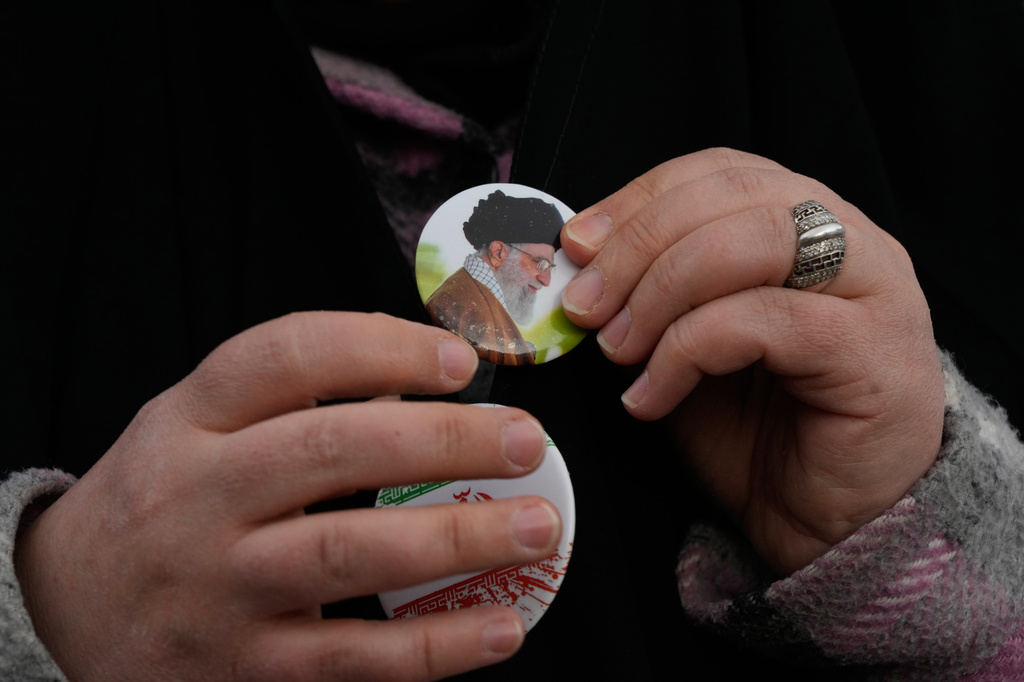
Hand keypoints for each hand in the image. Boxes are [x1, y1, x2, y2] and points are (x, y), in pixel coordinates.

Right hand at [15, 312, 558, 680]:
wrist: (65, 603)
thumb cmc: (163, 497)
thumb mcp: (196, 425)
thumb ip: (289, 396)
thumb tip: (414, 375)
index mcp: (189, 418)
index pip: (285, 358)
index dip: (381, 348)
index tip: (462, 362)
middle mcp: (197, 496)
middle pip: (327, 450)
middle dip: (442, 440)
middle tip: (527, 441)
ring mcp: (217, 587)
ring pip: (346, 554)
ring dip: (456, 539)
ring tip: (539, 528)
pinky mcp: (239, 668)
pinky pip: (349, 660)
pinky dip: (432, 645)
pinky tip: (500, 624)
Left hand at [558, 148, 943, 573]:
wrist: (821, 522)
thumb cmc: (756, 430)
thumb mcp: (682, 344)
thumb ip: (647, 294)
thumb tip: (576, 264)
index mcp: (804, 223)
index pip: (717, 171)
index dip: (639, 200)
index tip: (577, 245)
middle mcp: (850, 240)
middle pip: (733, 194)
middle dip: (638, 245)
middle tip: (582, 305)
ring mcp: (873, 289)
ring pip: (754, 241)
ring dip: (661, 292)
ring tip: (616, 348)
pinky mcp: (873, 349)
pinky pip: (764, 320)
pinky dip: (686, 352)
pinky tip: (649, 397)